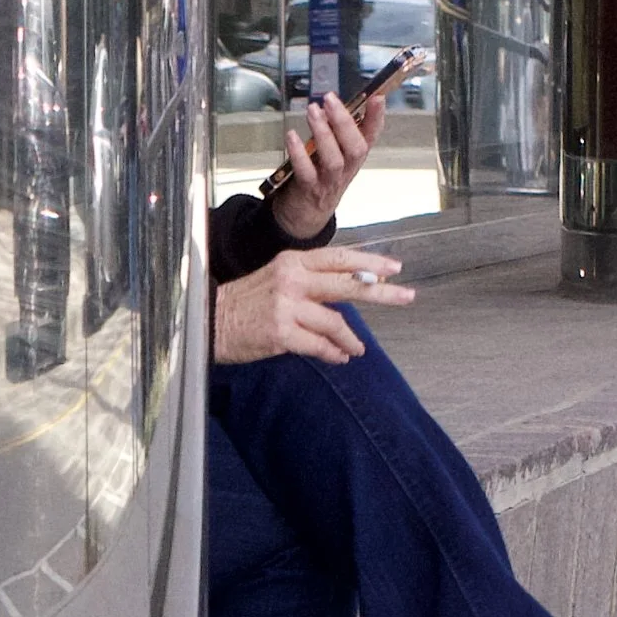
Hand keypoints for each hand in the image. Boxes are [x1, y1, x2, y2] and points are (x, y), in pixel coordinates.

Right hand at [213, 247, 414, 364]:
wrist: (210, 320)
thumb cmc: (247, 302)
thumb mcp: (278, 278)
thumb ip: (311, 281)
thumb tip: (352, 289)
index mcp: (292, 261)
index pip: (339, 258)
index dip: (369, 263)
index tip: (394, 267)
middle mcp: (291, 279)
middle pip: (346, 283)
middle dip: (381, 291)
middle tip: (406, 295)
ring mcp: (286, 306)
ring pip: (335, 322)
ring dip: (351, 338)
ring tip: (358, 348)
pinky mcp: (281, 333)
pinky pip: (319, 346)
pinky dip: (333, 353)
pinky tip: (339, 358)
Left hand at [271, 89, 387, 238]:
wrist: (306, 215)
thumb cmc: (319, 176)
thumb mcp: (333, 152)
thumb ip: (336, 132)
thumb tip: (332, 104)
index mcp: (354, 157)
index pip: (371, 136)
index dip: (376, 117)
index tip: (377, 97)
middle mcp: (346, 169)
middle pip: (355, 148)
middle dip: (344, 122)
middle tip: (330, 100)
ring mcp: (329, 181)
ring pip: (334, 160)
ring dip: (323, 133)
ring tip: (313, 111)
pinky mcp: (309, 189)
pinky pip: (306, 172)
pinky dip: (299, 153)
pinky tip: (292, 136)